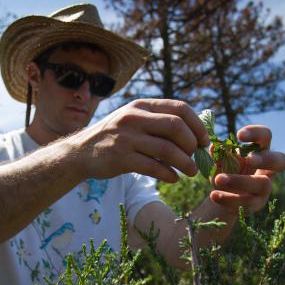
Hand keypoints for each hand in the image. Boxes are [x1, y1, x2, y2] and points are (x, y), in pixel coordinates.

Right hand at [76, 99, 209, 181]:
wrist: (81, 153)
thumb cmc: (115, 138)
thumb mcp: (134, 120)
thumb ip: (158, 121)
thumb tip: (196, 134)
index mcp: (141, 105)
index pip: (179, 108)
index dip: (197, 125)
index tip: (203, 141)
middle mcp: (134, 118)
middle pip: (176, 127)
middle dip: (192, 145)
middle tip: (196, 157)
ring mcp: (126, 138)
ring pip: (168, 150)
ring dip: (185, 163)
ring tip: (191, 172)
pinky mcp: (121, 158)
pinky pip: (154, 167)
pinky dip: (169, 175)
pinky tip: (173, 178)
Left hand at [209, 125, 284, 213]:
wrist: (220, 196)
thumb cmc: (225, 171)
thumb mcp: (220, 161)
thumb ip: (218, 154)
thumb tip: (214, 146)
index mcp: (259, 151)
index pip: (266, 136)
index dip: (256, 133)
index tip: (239, 135)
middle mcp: (267, 169)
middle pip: (281, 161)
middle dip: (266, 159)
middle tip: (250, 159)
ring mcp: (265, 188)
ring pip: (262, 184)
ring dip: (240, 181)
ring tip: (218, 179)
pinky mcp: (257, 204)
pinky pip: (247, 202)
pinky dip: (229, 199)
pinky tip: (214, 195)